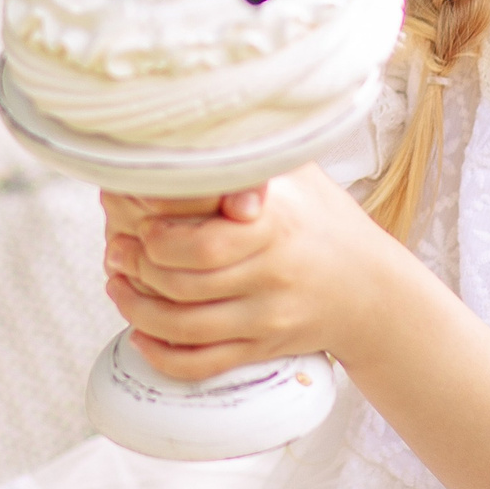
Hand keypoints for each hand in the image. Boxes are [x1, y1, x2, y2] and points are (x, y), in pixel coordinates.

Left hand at [100, 164, 407, 380]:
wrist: (372, 290)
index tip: (137, 220)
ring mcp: (266, 318)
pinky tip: (141, 333)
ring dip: (136, 309)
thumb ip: (253, 157)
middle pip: (182, 284)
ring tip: (118, 285)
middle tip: (117, 251)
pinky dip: (161, 355)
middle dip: (136, 268)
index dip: (156, 236)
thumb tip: (196, 124)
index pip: (201, 243)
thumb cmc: (326, 223)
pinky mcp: (262, 350)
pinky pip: (201, 364)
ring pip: (183, 327)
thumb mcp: (300, 176)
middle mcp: (272, 275)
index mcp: (277, 226)